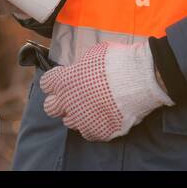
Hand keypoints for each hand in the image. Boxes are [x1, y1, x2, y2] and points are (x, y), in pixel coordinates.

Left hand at [39, 40, 173, 141]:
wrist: (139, 79)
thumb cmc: (117, 61)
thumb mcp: (93, 54)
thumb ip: (80, 66)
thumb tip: (79, 69)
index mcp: (64, 81)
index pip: (46, 83)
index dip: (55, 81)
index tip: (63, 80)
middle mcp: (68, 103)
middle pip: (50, 107)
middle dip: (59, 102)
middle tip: (73, 97)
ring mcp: (82, 120)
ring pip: (69, 122)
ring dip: (77, 114)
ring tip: (93, 106)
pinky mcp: (97, 131)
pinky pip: (89, 132)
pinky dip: (94, 125)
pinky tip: (104, 116)